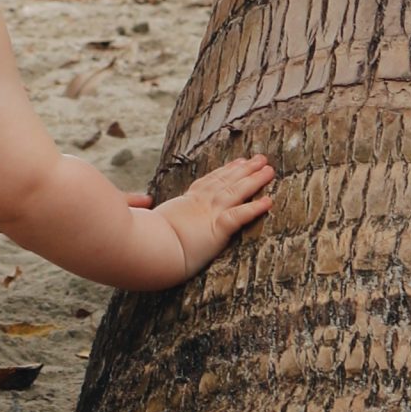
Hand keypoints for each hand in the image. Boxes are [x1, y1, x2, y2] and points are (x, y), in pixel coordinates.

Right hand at [138, 151, 275, 280]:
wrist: (145, 252)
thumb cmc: (140, 239)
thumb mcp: (142, 218)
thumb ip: (142, 205)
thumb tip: (144, 199)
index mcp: (184, 203)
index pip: (208, 183)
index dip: (225, 172)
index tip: (238, 162)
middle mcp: (198, 204)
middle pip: (226, 181)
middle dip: (245, 169)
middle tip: (261, 158)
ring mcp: (208, 214)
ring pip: (236, 192)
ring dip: (255, 180)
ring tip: (270, 170)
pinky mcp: (216, 229)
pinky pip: (240, 216)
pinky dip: (255, 208)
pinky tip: (268, 201)